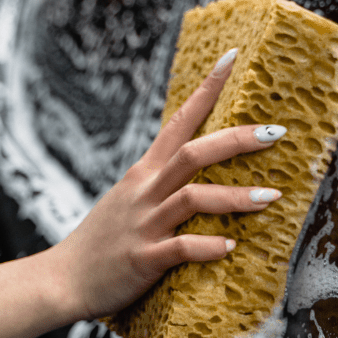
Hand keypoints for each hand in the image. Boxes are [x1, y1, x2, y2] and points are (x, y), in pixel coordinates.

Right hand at [45, 49, 285, 321]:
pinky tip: (229, 247)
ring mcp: (144, 224)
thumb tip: (199, 164)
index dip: (206, 90)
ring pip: (192, 198)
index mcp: (144, 172)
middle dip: (236, 140)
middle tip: (275, 132)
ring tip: (271, 197)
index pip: (179, 121)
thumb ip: (162, 180)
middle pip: (193, 153)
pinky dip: (207, 246)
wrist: (62, 280)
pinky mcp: (143, 259)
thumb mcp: (131, 199)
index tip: (232, 58)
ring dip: (235, 197)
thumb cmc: (105, 241)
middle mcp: (145, 191)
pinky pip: (180, 248)